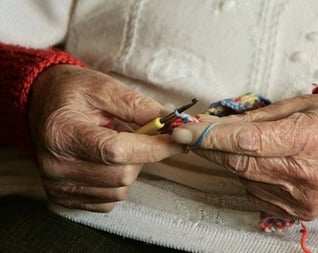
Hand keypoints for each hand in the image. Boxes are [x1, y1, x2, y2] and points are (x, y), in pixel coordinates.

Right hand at [28, 65, 183, 211]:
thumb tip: (172, 123)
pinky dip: (117, 182)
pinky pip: (108, 200)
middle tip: (139, 136)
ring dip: (130, 168)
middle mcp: (57, 165)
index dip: (153, 147)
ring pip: (119, 189)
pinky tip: (106, 162)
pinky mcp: (64, 197)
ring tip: (116, 145)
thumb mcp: (104, 88)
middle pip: (122, 174)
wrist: (42, 104)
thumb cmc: (72, 93)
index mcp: (63, 133)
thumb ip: (138, 106)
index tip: (177, 140)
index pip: (117, 151)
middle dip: (143, 155)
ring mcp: (59, 185)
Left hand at [172, 93, 317, 220]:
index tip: (186, 132)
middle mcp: (308, 174)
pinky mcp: (299, 211)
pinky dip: (249, 177)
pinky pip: (255, 193)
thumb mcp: (292, 105)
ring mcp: (303, 197)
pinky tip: (262, 164)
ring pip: (245, 180)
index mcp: (309, 139)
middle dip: (212, 149)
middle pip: (241, 164)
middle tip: (195, 135)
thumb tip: (210, 125)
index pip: (248, 141)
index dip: (212, 138)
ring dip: (232, 162)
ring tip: (242, 145)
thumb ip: (250, 119)